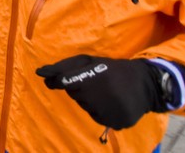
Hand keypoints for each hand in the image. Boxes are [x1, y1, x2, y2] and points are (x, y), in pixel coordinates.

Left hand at [36, 55, 165, 129]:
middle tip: (96, 82)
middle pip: (75, 95)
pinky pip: (98, 118)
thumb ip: (63, 67)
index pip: (64, 81)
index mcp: (92, 76)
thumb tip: (39, 73)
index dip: (58, 81)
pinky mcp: (116, 122)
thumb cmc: (110, 69)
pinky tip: (111, 102)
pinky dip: (101, 111)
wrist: (145, 84)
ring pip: (86, 106)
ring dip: (91, 100)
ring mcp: (109, 111)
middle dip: (80, 88)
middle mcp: (100, 95)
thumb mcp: (88, 61)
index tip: (54, 81)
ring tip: (106, 92)